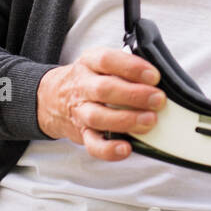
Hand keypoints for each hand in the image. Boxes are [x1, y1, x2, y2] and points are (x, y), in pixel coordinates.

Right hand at [36, 47, 166, 160]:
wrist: (52, 98)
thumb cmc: (89, 79)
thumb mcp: (100, 62)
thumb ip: (124, 66)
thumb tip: (157, 79)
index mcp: (89, 63)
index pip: (107, 60)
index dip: (131, 67)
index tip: (154, 76)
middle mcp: (83, 86)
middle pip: (104, 89)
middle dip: (134, 95)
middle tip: (158, 99)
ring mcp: (80, 111)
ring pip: (98, 117)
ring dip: (126, 120)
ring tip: (149, 121)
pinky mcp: (81, 133)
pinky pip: (92, 144)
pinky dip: (109, 149)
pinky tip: (126, 148)